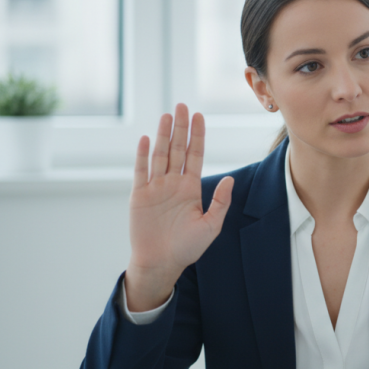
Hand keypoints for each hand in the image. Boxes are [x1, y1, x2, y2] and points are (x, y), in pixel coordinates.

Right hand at [126, 103, 232, 310]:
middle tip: (182, 105)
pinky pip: (141, 171)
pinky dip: (143, 155)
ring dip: (163, 135)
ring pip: (160, 155)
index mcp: (191, 188)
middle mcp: (173, 183)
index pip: (195, 155)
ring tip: (167, 115)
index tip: (199, 116)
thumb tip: (230, 178)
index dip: (197, 136)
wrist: (162, 263)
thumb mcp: (211, 225)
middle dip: (180, 128)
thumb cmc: (187, 247)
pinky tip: (147, 139)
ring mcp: (155, 188)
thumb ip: (220, 201)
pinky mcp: (139, 196)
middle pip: (177, 149)